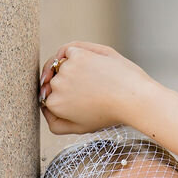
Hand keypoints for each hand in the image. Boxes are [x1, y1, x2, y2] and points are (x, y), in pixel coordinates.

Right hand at [38, 41, 153, 133]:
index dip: (65, 99)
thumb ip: (57, 123)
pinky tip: (92, 62)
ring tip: (95, 79)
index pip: (49, 98)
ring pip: (61, 65)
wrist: (134, 98)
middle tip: (92, 92)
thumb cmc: (111, 113)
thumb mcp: (80, 127)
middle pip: (55, 81)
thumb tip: (43, 107)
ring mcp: (65, 69)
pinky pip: (68, 50)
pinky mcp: (76, 54)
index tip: (82, 102)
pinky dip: (77, 53)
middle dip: (69, 84)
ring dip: (73, 68)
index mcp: (54, 106)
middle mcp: (55, 86)